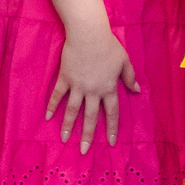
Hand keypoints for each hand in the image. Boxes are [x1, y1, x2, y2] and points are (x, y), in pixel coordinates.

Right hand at [46, 27, 139, 152]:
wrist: (88, 34)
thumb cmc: (109, 46)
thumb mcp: (124, 61)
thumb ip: (129, 77)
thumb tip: (136, 90)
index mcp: (109, 88)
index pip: (111, 113)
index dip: (111, 128)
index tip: (110, 142)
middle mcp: (93, 91)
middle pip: (90, 117)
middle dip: (87, 135)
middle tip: (83, 151)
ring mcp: (77, 86)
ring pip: (72, 110)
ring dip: (67, 126)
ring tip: (63, 139)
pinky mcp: (65, 78)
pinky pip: (57, 95)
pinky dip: (52, 106)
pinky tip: (48, 117)